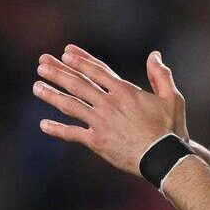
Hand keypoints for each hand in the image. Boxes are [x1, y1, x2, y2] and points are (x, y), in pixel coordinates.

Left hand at [33, 44, 189, 176]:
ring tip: (36, 86)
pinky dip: (57, 130)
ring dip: (52, 94)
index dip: (80, 60)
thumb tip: (154, 55)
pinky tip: (43, 125)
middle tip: (42, 64)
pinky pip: (73, 134)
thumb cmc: (170, 129)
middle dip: (58, 72)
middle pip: (78, 83)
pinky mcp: (96, 142)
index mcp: (125, 91)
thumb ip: (161, 75)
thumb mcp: (172, 98)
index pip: (97, 71)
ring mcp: (100, 122)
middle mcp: (109, 103)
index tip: (65, 52)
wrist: (163, 157)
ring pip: (71, 105)